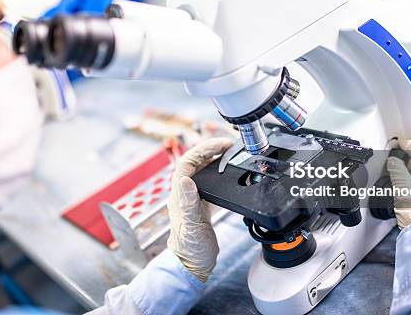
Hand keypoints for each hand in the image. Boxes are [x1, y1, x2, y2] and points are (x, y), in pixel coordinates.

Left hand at [167, 137, 232, 281]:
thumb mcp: (191, 225)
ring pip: (203, 171)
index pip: (187, 162)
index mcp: (179, 195)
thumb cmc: (190, 249)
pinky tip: (230, 175)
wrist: (192, 266)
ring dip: (215, 160)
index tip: (221, 145)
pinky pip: (210, 183)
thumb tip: (186, 179)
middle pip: (195, 163)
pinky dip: (220, 175)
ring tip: (231, 154)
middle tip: (229, 145)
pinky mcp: (202, 206)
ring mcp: (193, 199)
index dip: (203, 149)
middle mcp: (184, 194)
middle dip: (211, 150)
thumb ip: (189, 202)